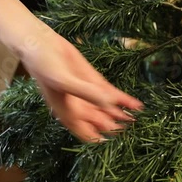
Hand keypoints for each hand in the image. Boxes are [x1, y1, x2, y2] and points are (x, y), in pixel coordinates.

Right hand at [19, 28, 142, 141]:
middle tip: (133, 128)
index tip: (116, 138)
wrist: (42, 43)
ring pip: (110, 110)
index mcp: (68, 114)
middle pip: (102, 124)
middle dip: (117, 127)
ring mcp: (90, 94)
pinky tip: (137, 105)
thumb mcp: (64, 81)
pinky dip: (125, 100)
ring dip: (124, 115)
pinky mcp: (95, 81)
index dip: (101, 137)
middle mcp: (80, 107)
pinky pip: (112, 94)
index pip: (87, 134)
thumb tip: (110, 104)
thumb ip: (87, 93)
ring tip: (140, 119)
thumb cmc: (45, 66)